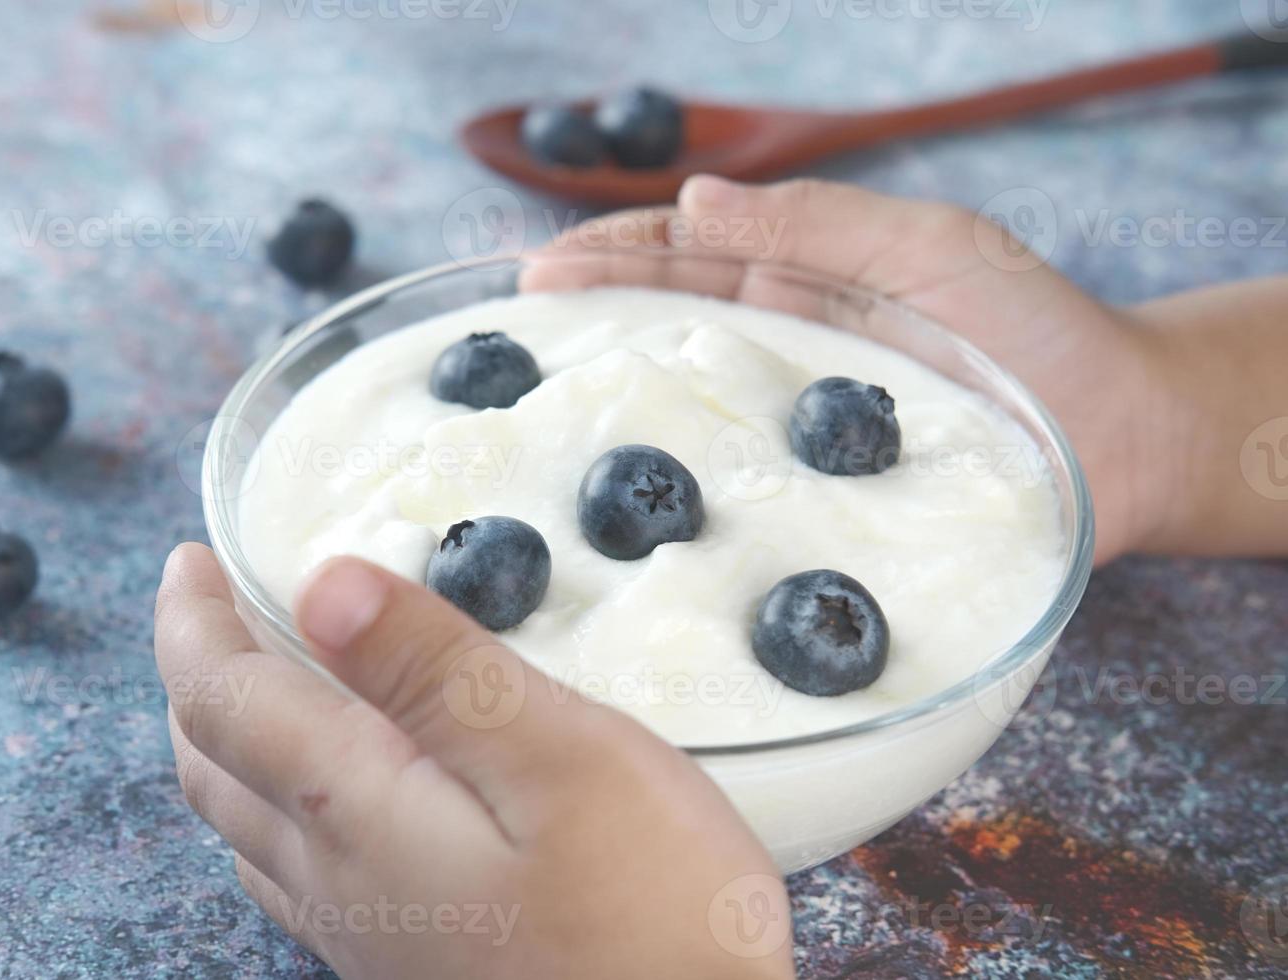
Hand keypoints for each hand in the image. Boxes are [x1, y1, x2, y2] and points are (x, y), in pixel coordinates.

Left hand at [155, 543, 794, 979]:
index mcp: (357, 807)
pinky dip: (276, 802)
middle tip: (216, 606)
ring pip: (244, 823)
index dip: (194, 618)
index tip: (190, 560)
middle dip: (198, 674)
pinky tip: (330, 796)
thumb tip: (327, 586)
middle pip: (215, 763)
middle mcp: (335, 877)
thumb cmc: (648, 918)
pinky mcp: (405, 960)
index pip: (226, 697)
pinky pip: (293, 872)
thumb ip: (438, 672)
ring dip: (231, 739)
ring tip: (263, 680)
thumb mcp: (559, 760)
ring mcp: (364, 930)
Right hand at [526, 175, 1171, 563]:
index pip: (682, 256)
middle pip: (663, 332)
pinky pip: (735, 497)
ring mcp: (791, 436)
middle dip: (584, 328)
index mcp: (799, 281)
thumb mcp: (929, 248)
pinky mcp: (815, 507)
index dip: (607, 258)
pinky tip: (628, 515)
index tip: (539, 274)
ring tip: (540, 416)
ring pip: (684, 416)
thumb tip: (696, 201)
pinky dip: (678, 501)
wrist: (1122, 437)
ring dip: (611, 414)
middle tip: (512, 339)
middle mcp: (780, 357)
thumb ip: (818, 224)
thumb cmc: (1034, 329)